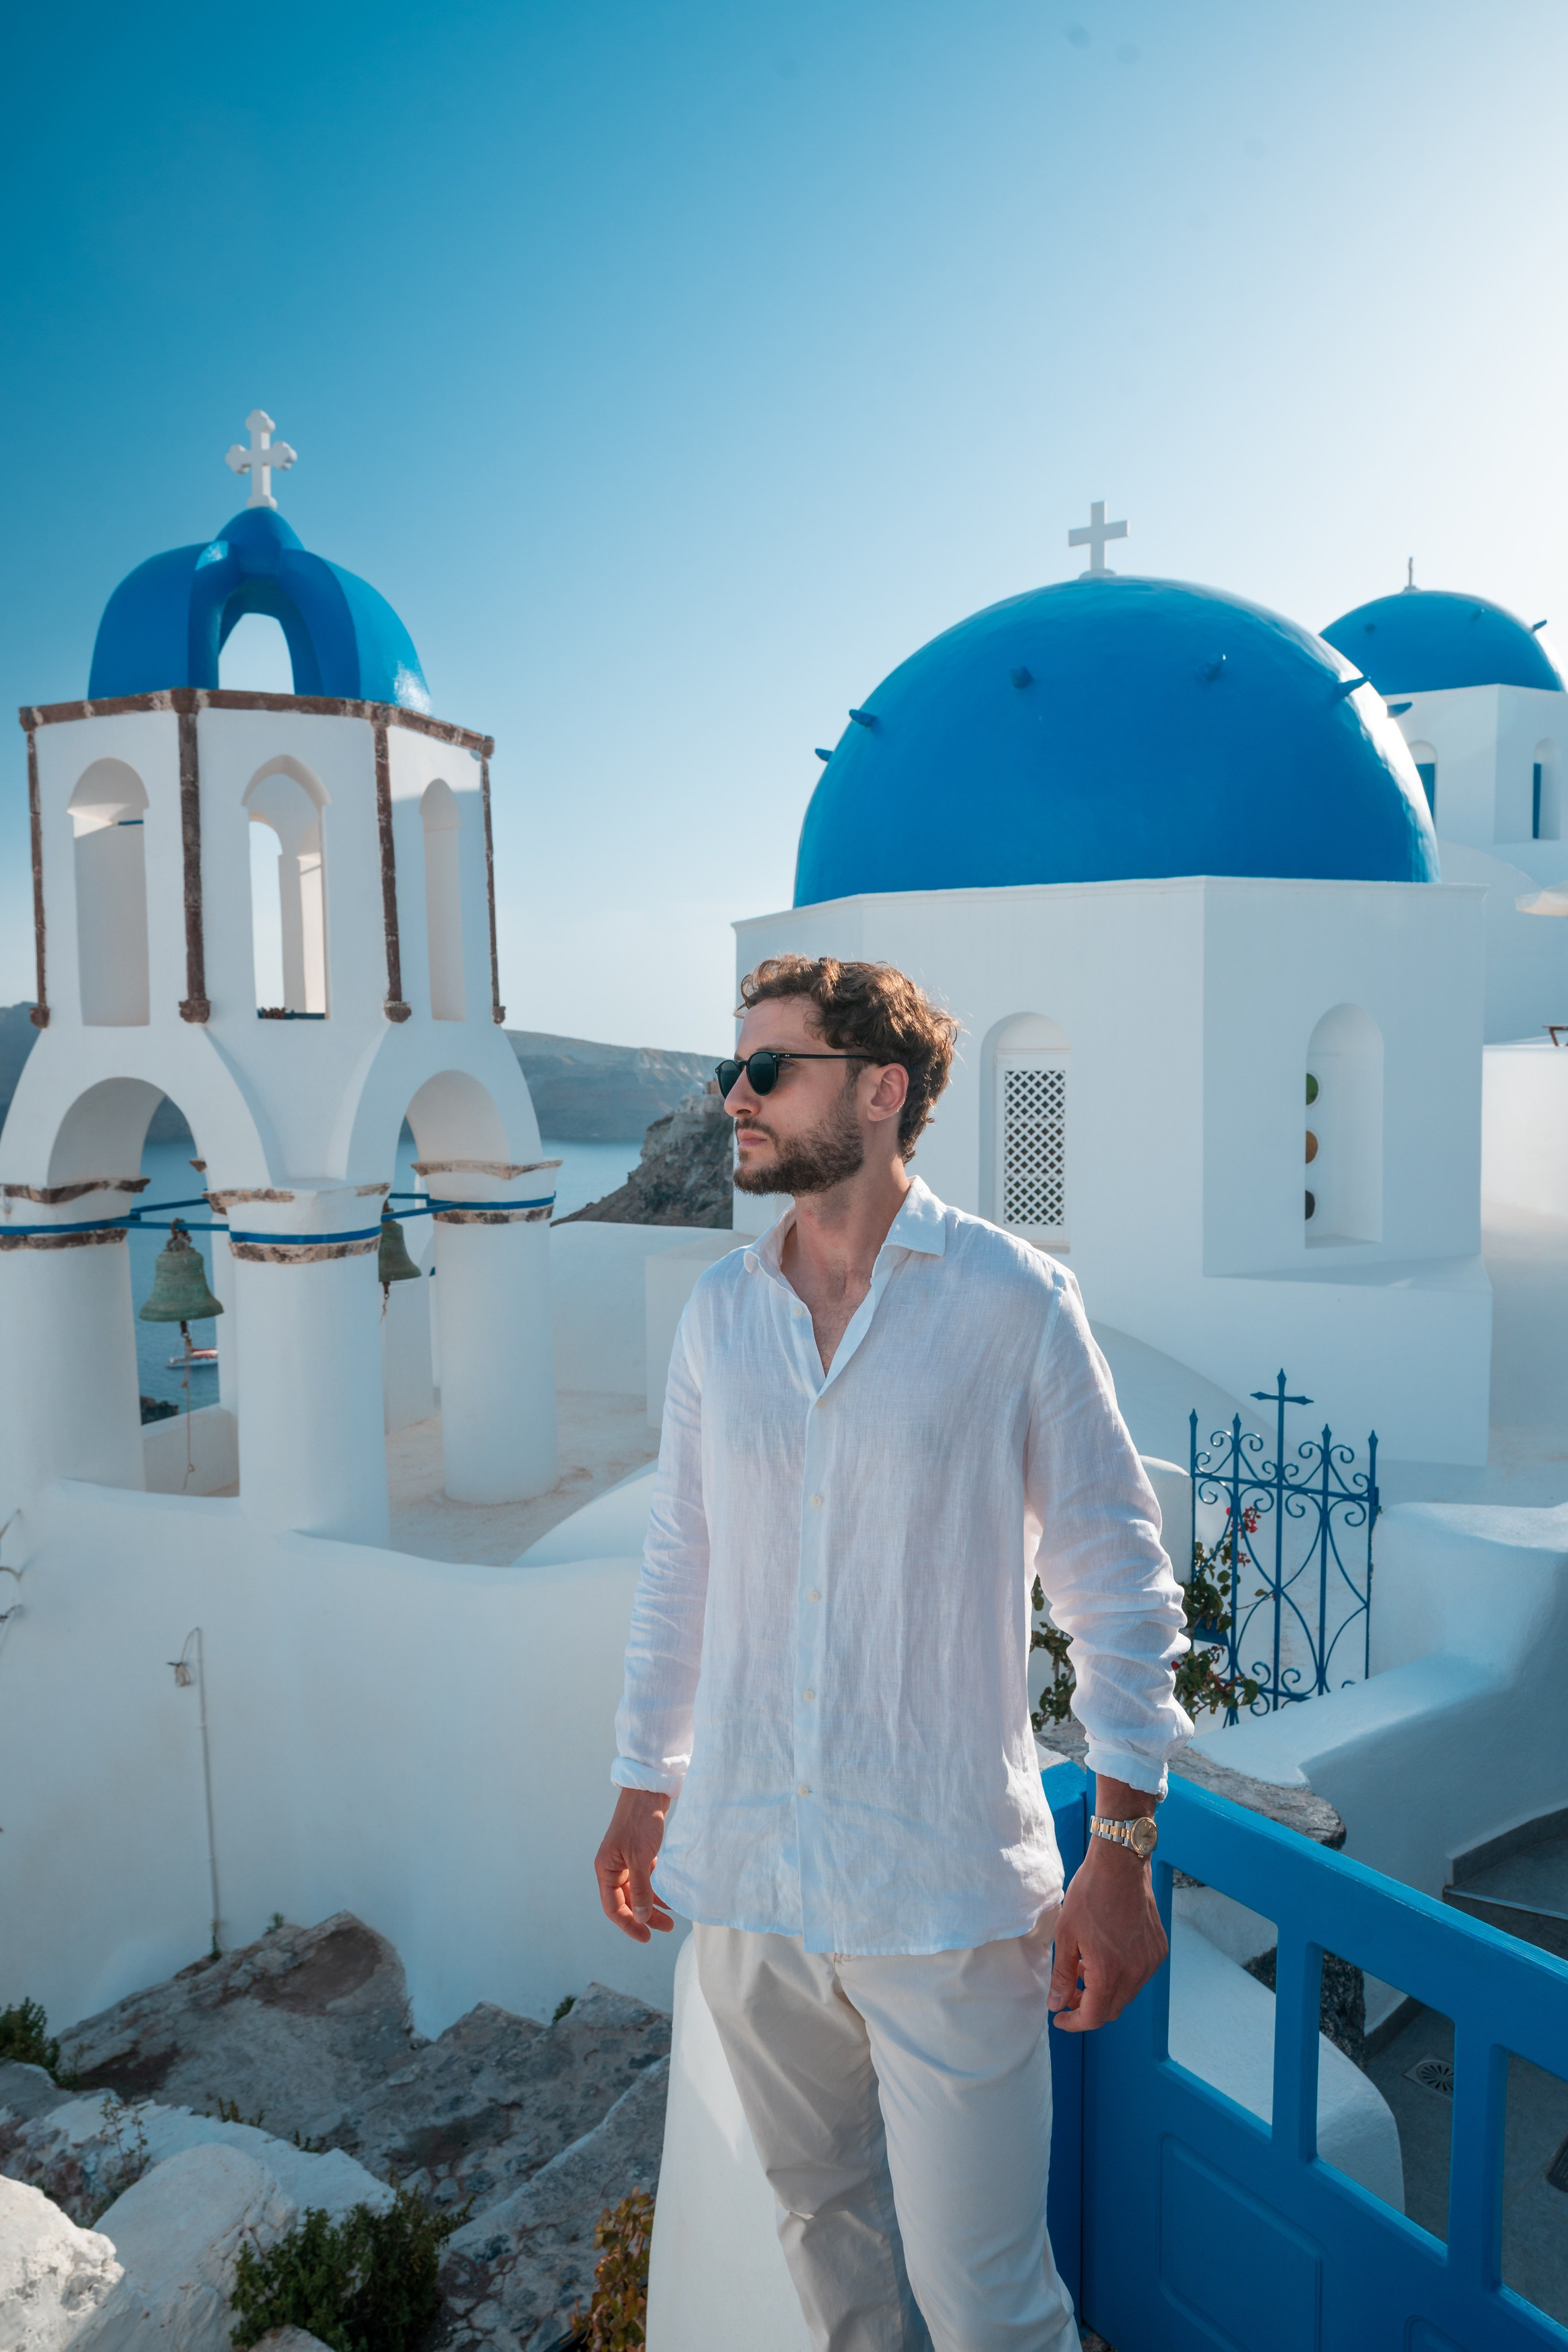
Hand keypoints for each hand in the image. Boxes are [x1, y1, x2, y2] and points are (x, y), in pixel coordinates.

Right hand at [595, 1788, 676, 1942]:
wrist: (649, 1790)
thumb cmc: (640, 1822)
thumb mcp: (641, 1858)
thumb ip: (641, 1889)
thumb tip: (642, 1917)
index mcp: (605, 1869)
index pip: (613, 1907)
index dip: (628, 1924)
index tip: (646, 1937)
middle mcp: (613, 1867)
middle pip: (627, 1901)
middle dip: (645, 1916)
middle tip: (667, 1928)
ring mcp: (626, 1860)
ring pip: (639, 1891)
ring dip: (654, 1904)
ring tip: (673, 1916)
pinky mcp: (640, 1853)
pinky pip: (647, 1878)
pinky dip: (657, 1888)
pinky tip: (670, 1895)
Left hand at [1049, 1818, 1167, 2034]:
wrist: (1120, 1864)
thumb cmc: (1089, 1895)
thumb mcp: (1066, 1935)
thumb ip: (1063, 1975)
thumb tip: (1057, 2004)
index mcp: (1109, 1973)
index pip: (1094, 2017)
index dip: (1074, 2022)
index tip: (1060, 2017)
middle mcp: (1135, 1973)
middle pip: (1111, 2009)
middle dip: (1088, 2007)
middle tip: (1069, 1993)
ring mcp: (1150, 1961)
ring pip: (1126, 1993)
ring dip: (1105, 1990)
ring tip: (1085, 1967)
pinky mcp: (1158, 1949)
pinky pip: (1139, 1974)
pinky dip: (1121, 1975)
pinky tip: (1105, 1955)